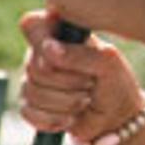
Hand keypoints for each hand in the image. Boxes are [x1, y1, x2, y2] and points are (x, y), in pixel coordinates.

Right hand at [16, 16, 144, 138]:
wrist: (115, 119)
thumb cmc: (115, 84)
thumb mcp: (107, 63)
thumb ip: (79, 53)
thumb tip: (49, 49)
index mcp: (59, 35)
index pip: (32, 25)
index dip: (41, 41)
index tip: (61, 52)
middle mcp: (41, 55)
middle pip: (34, 67)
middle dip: (67, 81)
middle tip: (90, 83)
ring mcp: (33, 81)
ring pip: (32, 92)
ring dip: (65, 102)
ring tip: (85, 101)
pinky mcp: (31, 106)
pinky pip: (28, 112)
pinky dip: (54, 119)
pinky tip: (71, 118)